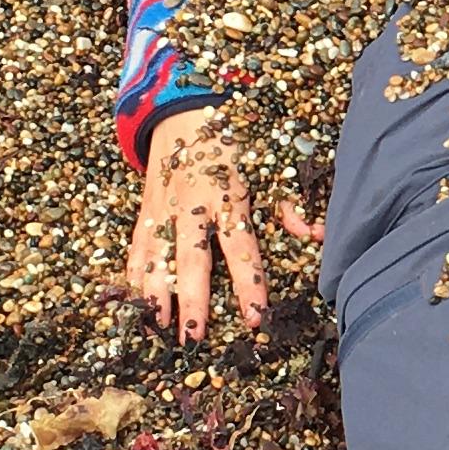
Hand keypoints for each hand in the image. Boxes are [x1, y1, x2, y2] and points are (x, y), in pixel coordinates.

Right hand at [121, 105, 310, 341]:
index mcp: (227, 197)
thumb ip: (287, 204)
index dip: (248, 284)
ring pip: (156, 258)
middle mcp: (191, 207)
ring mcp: (163, 209)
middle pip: (191, 261)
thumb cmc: (229, 143)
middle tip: (193, 337)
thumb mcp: (265, 165)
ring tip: (158, 327)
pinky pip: (136, 247)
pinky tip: (134, 302)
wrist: (180, 112)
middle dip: (191, 301)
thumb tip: (314, 234)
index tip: (255, 317)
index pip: (241, 248)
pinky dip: (133, 275)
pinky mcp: (144, 211)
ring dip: (155, 294)